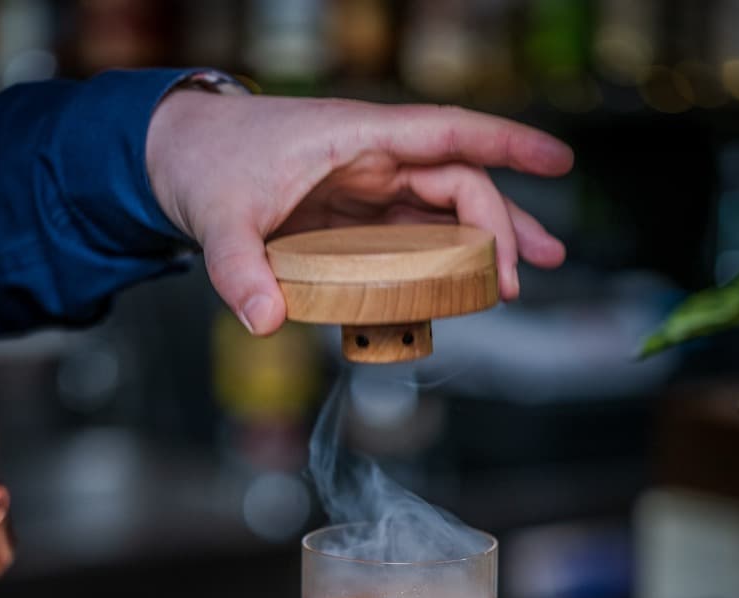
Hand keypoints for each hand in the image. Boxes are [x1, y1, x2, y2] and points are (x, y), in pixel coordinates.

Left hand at [146, 92, 572, 336]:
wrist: (180, 158)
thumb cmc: (206, 168)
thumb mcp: (217, 219)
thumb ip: (239, 269)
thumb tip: (264, 323)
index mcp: (355, 138)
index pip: (447, 134)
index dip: (507, 144)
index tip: (558, 160)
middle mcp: (373, 159)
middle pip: (458, 184)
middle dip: (500, 227)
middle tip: (520, 282)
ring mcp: (369, 189)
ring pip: (446, 210)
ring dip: (490, 242)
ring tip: (532, 276)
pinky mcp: (357, 217)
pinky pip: (415, 236)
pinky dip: (445, 260)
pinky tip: (466, 290)